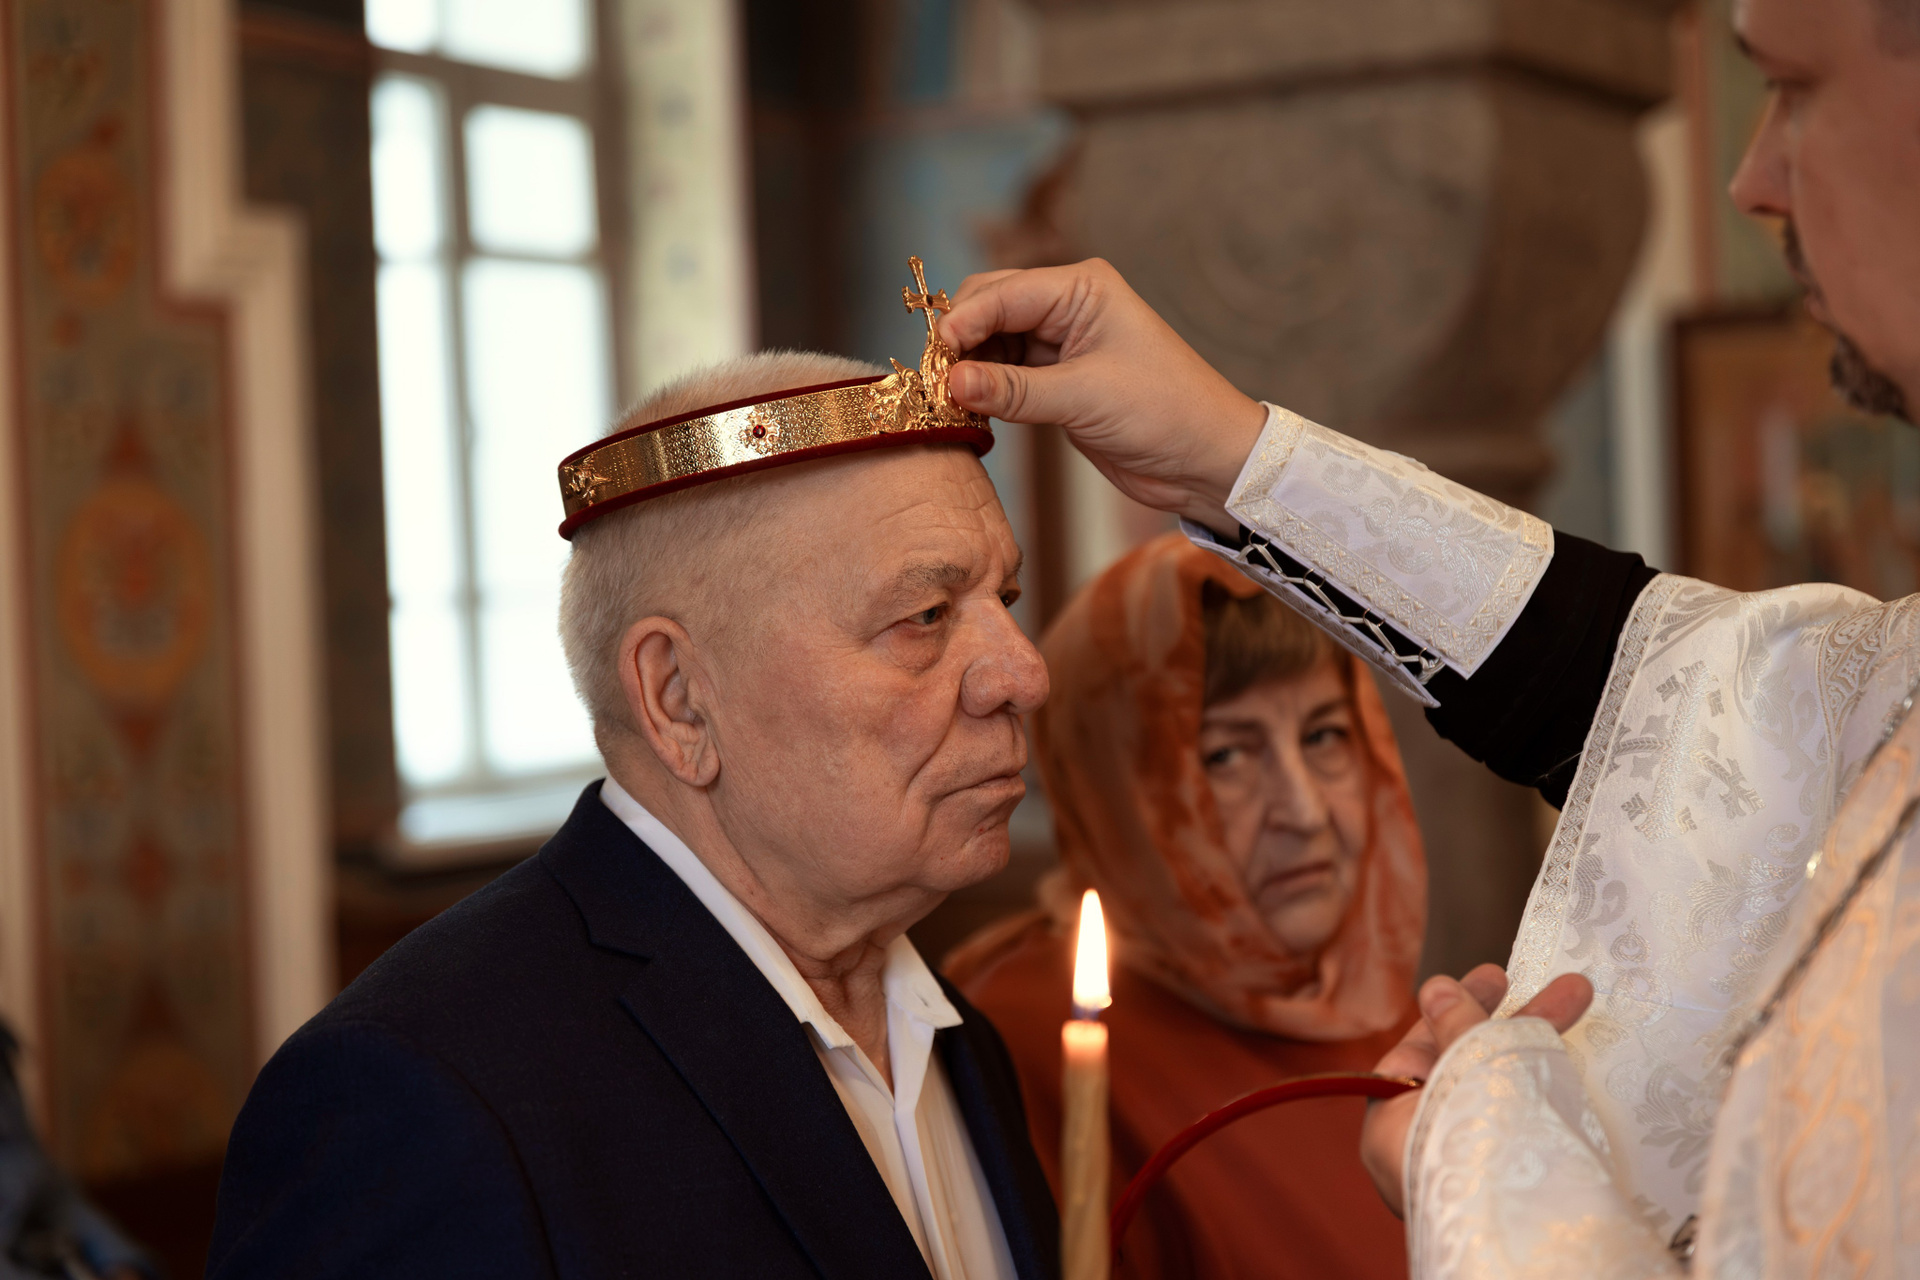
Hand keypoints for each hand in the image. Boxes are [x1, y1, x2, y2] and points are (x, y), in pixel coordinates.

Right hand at [939, 259, 1267, 532]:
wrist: (1205, 459)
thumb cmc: (1164, 412)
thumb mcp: (1084, 398)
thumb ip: (1013, 390)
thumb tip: (951, 383)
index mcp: (1082, 288)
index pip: (1002, 292)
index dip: (963, 323)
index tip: (935, 360)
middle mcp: (1068, 306)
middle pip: (988, 308)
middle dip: (960, 341)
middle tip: (937, 382)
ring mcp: (1061, 344)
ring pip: (992, 344)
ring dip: (969, 369)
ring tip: (950, 401)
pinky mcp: (1057, 381)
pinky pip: (1005, 376)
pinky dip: (985, 391)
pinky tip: (971, 410)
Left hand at [1359, 964, 1593, 1217]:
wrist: (1533, 1242)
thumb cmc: (1481, 1148)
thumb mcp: (1466, 1067)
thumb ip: (1456, 1026)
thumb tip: (1439, 988)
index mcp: (1388, 1129)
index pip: (1416, 1053)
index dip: (1455, 1010)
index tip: (1497, 979)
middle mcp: (1423, 1155)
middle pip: (1464, 1070)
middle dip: (1514, 1025)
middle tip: (1563, 988)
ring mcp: (1466, 1173)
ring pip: (1498, 1098)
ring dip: (1538, 1051)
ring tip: (1580, 1002)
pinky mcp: (1508, 1189)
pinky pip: (1519, 1130)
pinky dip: (1542, 1096)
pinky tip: (1578, 1063)